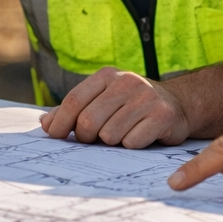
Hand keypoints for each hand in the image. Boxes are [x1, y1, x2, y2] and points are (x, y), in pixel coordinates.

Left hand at [40, 66, 189, 147]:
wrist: (177, 104)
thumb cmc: (130, 106)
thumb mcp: (102, 100)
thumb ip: (73, 110)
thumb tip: (45, 123)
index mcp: (107, 76)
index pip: (73, 101)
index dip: (60, 123)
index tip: (53, 136)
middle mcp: (127, 82)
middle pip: (88, 121)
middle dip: (86, 137)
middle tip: (95, 139)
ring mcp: (146, 98)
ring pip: (109, 135)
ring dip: (112, 142)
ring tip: (123, 134)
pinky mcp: (163, 115)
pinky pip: (132, 142)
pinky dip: (131, 145)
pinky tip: (140, 136)